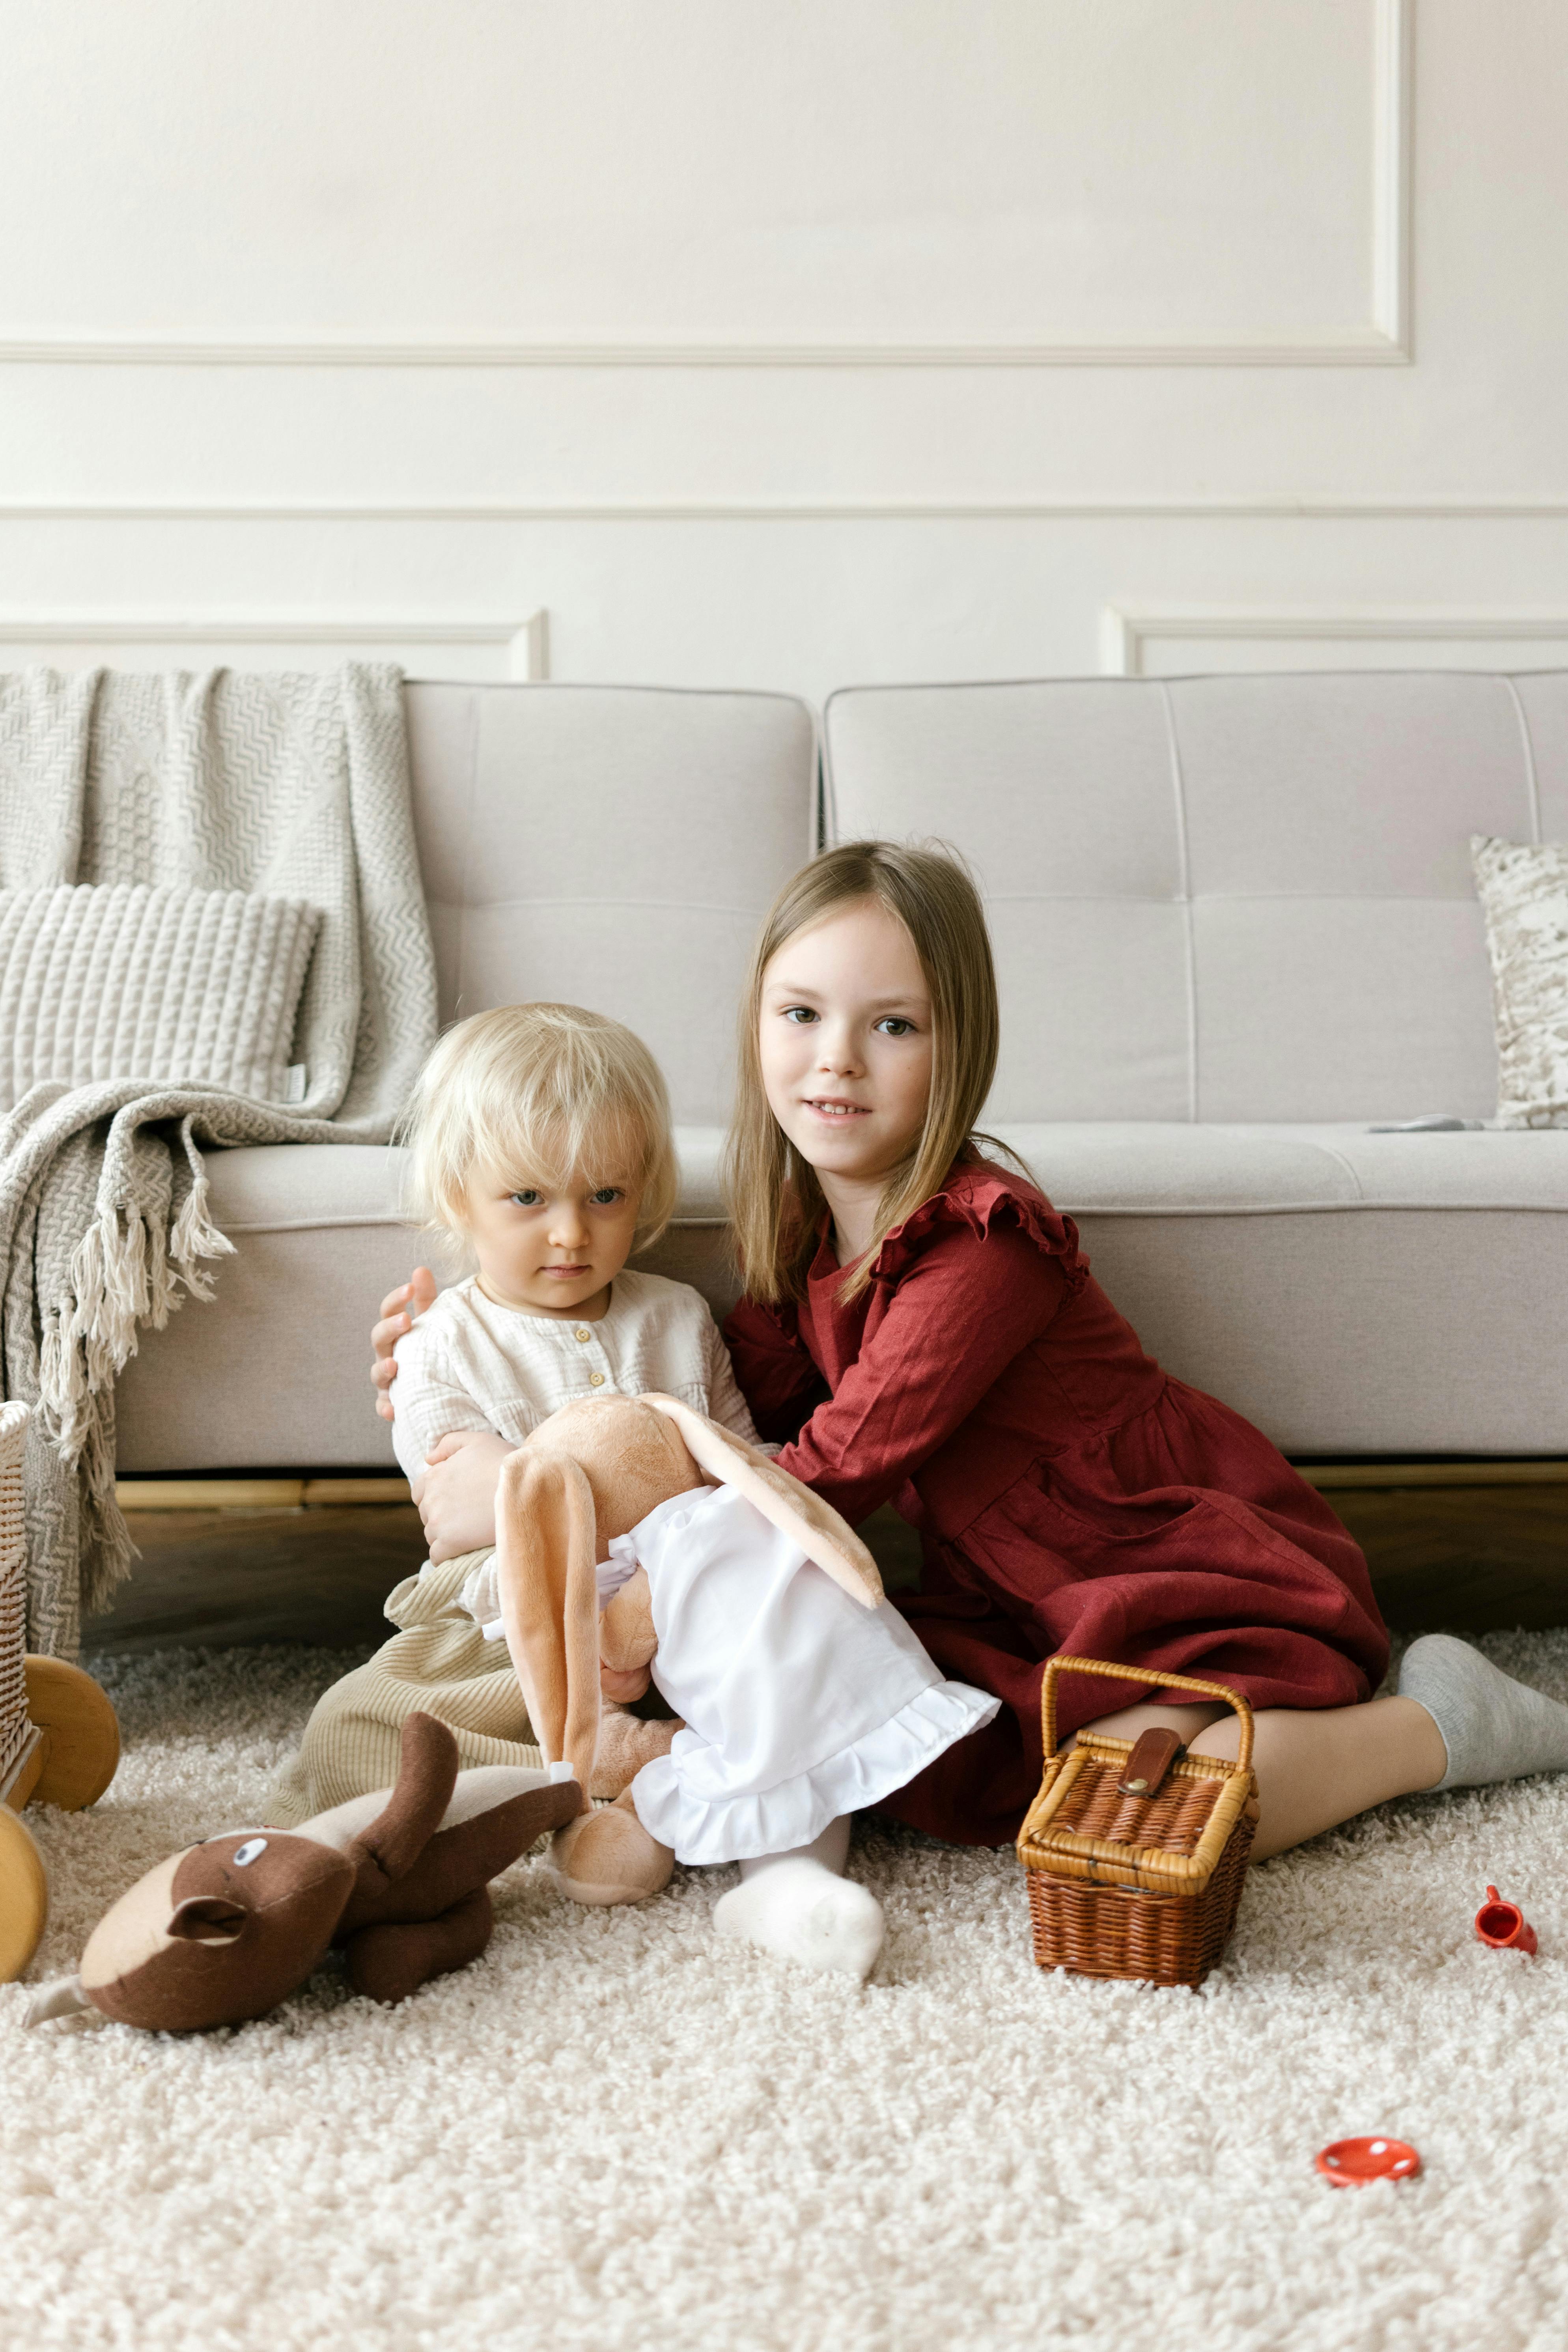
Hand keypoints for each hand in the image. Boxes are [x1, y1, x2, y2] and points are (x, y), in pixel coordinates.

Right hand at [371, 1268, 437, 1420]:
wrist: (439, 1385)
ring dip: (383, 1369)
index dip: (396, 1300)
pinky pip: (383, 1407)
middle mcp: (387, 1353)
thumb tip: (420, 1268)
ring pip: (377, 1373)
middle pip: (379, 1338)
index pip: (389, 1311)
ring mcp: (387, 1379)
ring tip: (394, 1366)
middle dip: (390, 1329)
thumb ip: (426, 1298)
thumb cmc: (431, 1346)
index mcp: (396, 1331)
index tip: (409, 1288)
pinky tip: (393, 1410)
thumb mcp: (432, 1322)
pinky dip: (385, 1408)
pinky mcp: (392, 1402)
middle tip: (406, 1321)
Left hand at [416, 1429, 512, 1560]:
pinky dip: (446, 1555)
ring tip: (471, 1531)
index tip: (457, 1500)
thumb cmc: (504, 1463)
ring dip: (446, 1535)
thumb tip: (428, 1458)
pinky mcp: (449, 1544)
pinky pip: (436, 1556)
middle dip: (442, 1515)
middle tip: (468, 1515)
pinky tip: (463, 1550)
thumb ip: (449, 1443)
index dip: (437, 1496)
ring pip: (432, 1535)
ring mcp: (438, 1523)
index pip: (419, 1492)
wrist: (525, 1490)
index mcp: (434, 1476)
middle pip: (427, 1514)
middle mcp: (431, 1499)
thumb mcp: (478, 1440)